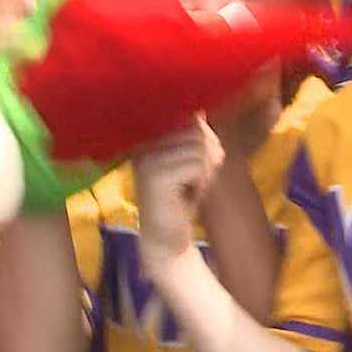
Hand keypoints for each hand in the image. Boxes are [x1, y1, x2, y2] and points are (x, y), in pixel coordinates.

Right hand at [134, 118, 225, 267]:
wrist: (166, 241)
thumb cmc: (181, 198)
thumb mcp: (189, 161)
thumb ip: (194, 136)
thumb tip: (202, 110)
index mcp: (147, 137)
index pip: (188, 117)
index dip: (204, 138)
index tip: (199, 164)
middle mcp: (143, 144)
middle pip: (197, 131)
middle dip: (208, 156)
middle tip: (198, 180)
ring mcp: (146, 160)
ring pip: (199, 148)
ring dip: (206, 172)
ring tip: (192, 188)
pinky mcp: (155, 178)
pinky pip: (197, 165)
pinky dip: (202, 182)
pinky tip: (189, 196)